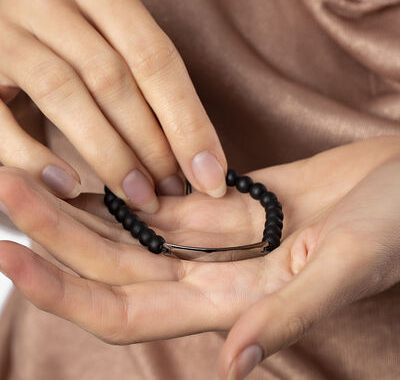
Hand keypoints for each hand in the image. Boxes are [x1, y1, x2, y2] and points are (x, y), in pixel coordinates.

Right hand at [0, 0, 226, 210]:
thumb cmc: (61, 22)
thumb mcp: (102, 25)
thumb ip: (137, 67)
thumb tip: (185, 142)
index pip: (156, 59)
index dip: (188, 122)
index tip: (211, 172)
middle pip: (115, 79)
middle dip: (152, 146)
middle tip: (173, 190)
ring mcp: (2, 27)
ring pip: (66, 94)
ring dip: (110, 156)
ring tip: (139, 197)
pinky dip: (35, 157)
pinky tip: (69, 186)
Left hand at [0, 136, 398, 379]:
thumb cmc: (394, 224)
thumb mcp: (349, 265)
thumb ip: (292, 314)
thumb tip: (234, 366)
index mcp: (240, 305)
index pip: (131, 309)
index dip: (68, 289)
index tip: (11, 254)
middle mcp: (217, 277)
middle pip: (117, 266)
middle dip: (58, 236)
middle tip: (6, 192)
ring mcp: (220, 238)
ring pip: (135, 230)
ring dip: (85, 208)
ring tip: (33, 176)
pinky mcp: (229, 202)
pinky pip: (165, 200)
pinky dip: (128, 187)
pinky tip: (93, 169)